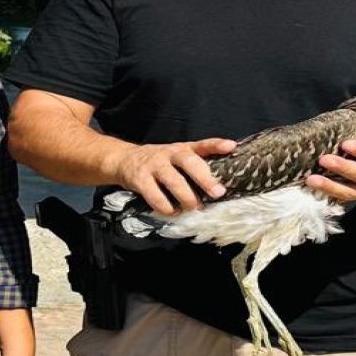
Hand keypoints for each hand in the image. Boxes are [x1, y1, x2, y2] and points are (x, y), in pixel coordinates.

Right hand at [111, 138, 234, 213]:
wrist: (125, 160)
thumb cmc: (160, 163)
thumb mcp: (178, 157)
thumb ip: (197, 166)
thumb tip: (221, 186)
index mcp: (182, 149)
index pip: (202, 144)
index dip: (216, 145)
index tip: (230, 147)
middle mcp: (169, 154)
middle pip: (189, 162)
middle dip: (205, 178)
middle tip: (217, 192)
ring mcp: (154, 166)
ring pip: (173, 181)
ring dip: (186, 197)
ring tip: (194, 207)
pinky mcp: (140, 179)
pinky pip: (155, 196)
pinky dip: (166, 207)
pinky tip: (172, 211)